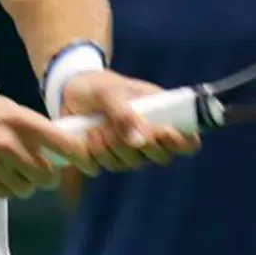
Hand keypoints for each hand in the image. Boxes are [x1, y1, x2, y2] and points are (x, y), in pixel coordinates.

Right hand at [0, 89, 100, 198]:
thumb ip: (26, 125)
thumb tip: (56, 143)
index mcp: (16, 119)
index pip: (61, 143)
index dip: (79, 156)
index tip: (86, 163)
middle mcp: (8, 143)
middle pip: (47, 174)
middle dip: (48, 175)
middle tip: (41, 170)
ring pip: (27, 188)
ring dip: (26, 183)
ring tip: (12, 170)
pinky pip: (6, 194)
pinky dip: (7, 188)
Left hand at [62, 70, 200, 172]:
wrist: (69, 90)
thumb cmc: (98, 86)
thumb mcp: (109, 92)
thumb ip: (124, 113)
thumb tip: (140, 142)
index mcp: (161, 117)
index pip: (187, 141)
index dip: (183, 143)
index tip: (165, 132)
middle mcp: (148, 139)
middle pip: (160, 157)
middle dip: (137, 143)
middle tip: (114, 126)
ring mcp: (126, 152)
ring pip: (126, 164)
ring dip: (108, 147)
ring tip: (95, 127)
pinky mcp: (102, 160)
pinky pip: (97, 168)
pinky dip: (87, 153)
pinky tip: (82, 136)